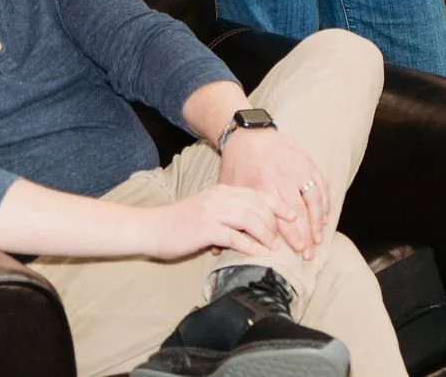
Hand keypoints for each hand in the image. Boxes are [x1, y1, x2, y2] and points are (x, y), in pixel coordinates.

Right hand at [139, 184, 283, 260]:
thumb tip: (254, 223)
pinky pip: (235, 237)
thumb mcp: (208, 208)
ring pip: (251, 220)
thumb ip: (229, 211)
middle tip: (285, 238)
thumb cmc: (181, 222)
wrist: (151, 228)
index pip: (259, 195)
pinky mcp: (206, 229)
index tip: (293, 216)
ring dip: (266, 234)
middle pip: (259, 206)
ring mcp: (213, 212)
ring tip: (273, 247)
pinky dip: (250, 246)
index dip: (279, 206)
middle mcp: (221, 198)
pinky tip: (259, 253)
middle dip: (276, 223)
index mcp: (223, 191)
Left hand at [219, 129, 327, 257]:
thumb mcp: (229, 190)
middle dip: (305, 235)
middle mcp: (282, 179)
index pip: (280, 217)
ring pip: (312, 199)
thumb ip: (229, 219)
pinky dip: (324, 201)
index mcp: (262, 188)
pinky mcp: (306, 162)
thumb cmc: (237, 165)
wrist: (249, 135)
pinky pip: (320, 184)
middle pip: (298, 212)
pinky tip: (324, 216)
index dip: (291, 236)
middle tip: (309, 254)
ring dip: (317, 220)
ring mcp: (296, 170)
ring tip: (319, 238)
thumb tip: (217, 251)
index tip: (297, 251)